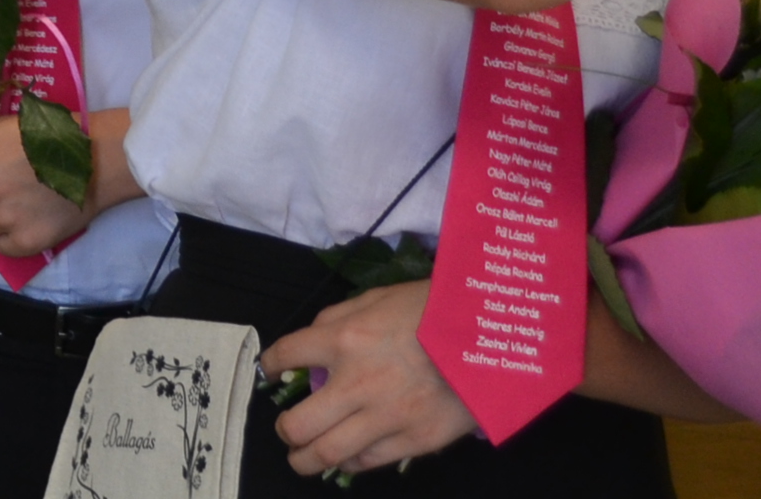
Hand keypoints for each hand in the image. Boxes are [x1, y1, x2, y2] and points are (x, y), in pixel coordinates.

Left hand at [260, 282, 475, 476]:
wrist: (491, 339)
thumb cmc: (432, 310)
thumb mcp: (378, 298)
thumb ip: (339, 317)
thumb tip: (313, 338)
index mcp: (344, 339)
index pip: (286, 354)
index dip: (270, 364)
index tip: (271, 370)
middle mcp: (356, 383)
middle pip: (298, 424)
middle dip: (285, 432)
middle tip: (286, 432)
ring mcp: (386, 417)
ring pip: (328, 453)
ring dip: (306, 460)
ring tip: (302, 459)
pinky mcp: (415, 441)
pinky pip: (369, 461)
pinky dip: (351, 461)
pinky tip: (347, 457)